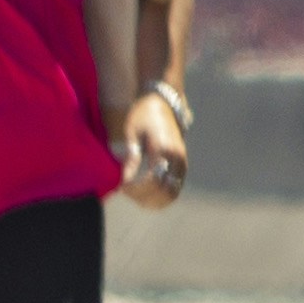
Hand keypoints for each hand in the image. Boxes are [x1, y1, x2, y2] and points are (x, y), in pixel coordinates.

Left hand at [120, 89, 188, 210]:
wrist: (162, 103)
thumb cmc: (142, 114)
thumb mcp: (132, 132)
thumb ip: (131, 157)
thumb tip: (124, 180)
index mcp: (165, 149)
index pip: (153, 181)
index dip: (136, 189)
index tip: (121, 185)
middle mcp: (177, 158)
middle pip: (164, 191)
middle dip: (144, 197)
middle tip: (126, 191)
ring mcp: (182, 163)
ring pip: (171, 194)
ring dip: (153, 200)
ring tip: (135, 194)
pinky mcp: (182, 166)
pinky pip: (174, 189)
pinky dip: (160, 196)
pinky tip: (144, 192)